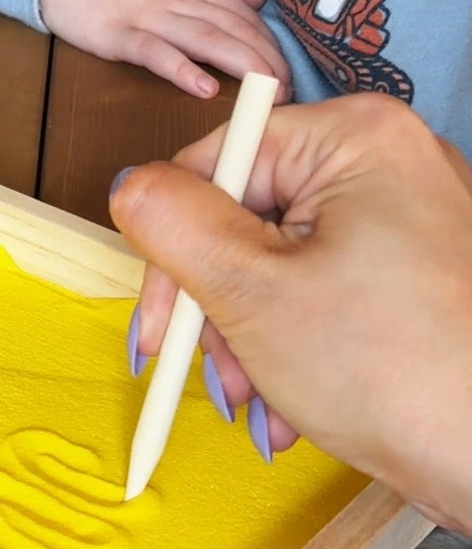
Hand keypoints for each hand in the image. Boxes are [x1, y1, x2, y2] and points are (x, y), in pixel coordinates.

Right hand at [38, 0, 290, 99]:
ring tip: (267, 91)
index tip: (291, 70)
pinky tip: (205, 88)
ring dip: (242, 65)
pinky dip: (183, 69)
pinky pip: (156, 52)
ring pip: (207, 38)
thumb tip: (256, 0)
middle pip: (234, 28)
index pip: (244, 15)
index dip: (271, 43)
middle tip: (289, 91)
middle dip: (267, 59)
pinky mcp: (119, 35)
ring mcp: (149, 15)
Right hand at [111, 95, 471, 533]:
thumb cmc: (402, 374)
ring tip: (262, 410)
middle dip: (218, 312)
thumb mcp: (253, 293)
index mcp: (356, 138)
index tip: (159, 328)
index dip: (172, 248)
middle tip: (213, 380)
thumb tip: (130, 186)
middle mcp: (391, 163)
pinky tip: (296, 410)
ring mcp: (411, 221)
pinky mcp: (419, 277)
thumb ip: (174, 225)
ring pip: (283, 267)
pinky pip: (328, 295)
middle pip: (248, 219)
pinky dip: (298, 351)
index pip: (217, 162)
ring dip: (252, 346)